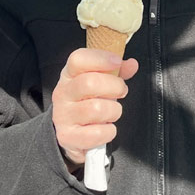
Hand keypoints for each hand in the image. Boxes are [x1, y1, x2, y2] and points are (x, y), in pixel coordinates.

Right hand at [52, 48, 138, 167]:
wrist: (70, 134)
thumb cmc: (87, 102)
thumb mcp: (99, 83)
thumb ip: (116, 71)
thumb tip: (132, 64)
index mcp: (69, 75)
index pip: (78, 59)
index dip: (100, 58)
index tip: (117, 62)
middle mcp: (63, 93)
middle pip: (89, 83)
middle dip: (115, 86)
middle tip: (121, 91)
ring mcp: (63, 115)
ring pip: (96, 109)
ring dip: (114, 111)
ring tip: (112, 112)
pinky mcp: (67, 136)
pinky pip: (97, 133)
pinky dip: (108, 131)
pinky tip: (105, 128)